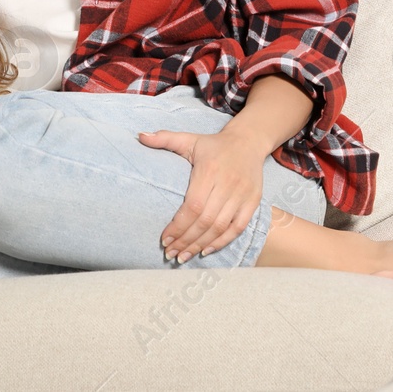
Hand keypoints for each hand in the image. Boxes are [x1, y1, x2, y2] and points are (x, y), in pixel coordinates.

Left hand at [138, 128, 265, 262]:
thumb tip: (139, 136)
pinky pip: (238, 228)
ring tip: (183, 257)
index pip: (192, 206)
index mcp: (209, 170)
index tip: (164, 239)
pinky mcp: (253, 202)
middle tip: (170, 253)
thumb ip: (164, 138)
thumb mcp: (189, 139)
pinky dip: (222, 242)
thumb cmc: (213, 144)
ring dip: (200, 245)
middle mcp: (227, 184)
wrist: (248, 142)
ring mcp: (242, 195)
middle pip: (205, 221)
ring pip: (220, 227)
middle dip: (185, 240)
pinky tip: (206, 251)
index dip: (178, 226)